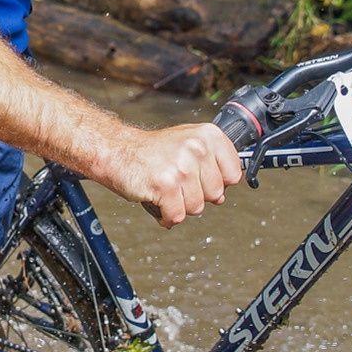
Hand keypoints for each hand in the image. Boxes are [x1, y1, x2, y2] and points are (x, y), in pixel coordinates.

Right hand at [98, 122, 242, 227]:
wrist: (117, 151)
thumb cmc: (152, 150)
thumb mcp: (188, 143)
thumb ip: (212, 163)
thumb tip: (224, 193)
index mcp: (208, 135)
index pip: (234, 173)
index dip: (218, 182)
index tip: (202, 178)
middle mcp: (197, 149)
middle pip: (216, 194)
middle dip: (197, 195)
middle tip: (177, 182)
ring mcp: (182, 167)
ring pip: (197, 207)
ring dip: (180, 205)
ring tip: (166, 188)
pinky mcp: (166, 186)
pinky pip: (177, 216)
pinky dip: (166, 215)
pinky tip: (158, 201)